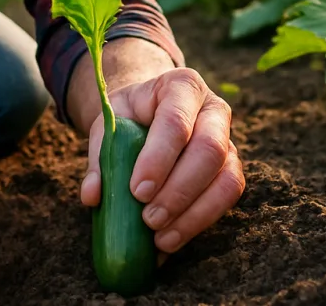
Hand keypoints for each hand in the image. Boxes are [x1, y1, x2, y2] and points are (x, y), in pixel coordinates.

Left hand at [80, 67, 243, 255]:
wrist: (150, 113)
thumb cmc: (129, 118)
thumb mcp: (108, 125)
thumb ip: (100, 157)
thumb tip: (92, 196)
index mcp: (181, 86)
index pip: (175, 121)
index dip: (159, 158)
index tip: (137, 191)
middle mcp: (213, 109)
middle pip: (209, 150)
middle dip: (178, 190)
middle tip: (148, 219)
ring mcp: (228, 139)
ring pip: (226, 178)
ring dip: (194, 213)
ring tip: (160, 238)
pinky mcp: (232, 168)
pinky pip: (228, 196)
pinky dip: (201, 221)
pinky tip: (172, 238)